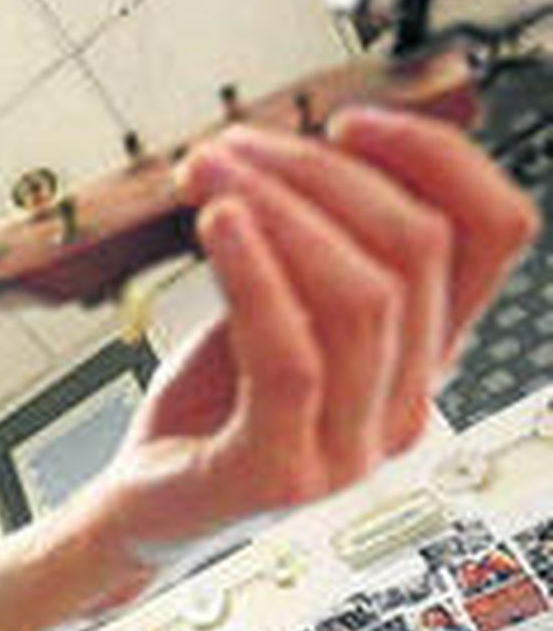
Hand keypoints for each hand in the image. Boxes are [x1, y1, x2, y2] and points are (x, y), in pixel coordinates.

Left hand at [94, 107, 538, 559]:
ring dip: (278, 210)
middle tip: (234, 151)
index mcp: (421, 359)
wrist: (141, 508)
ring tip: (208, 177)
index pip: (491, 235)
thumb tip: (318, 146)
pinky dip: (254, 276)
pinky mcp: (278, 476)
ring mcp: (347, 451)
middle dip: (320, 173)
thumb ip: (311, 252)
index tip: (350, 122)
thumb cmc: (207, 409)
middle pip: (412, 250)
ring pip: (359, 297)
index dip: (437, 158)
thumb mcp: (273, 311)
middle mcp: (404, 408)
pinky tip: (216, 225)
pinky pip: (290, 358)